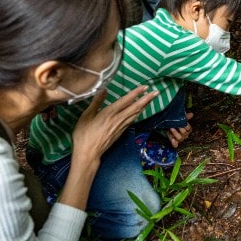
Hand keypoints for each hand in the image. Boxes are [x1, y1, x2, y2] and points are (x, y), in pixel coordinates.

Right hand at [59, 86, 157, 210]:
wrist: (88, 153)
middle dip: (146, 99)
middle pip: (135, 107)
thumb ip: (96, 102)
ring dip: (144, 106)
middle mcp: (118, 119)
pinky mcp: (121, 132)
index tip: (145, 87)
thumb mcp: (86, 116)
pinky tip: (140, 111)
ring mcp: (121, 126)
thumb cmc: (84, 134)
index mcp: (109, 113)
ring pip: (136, 114)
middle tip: (156, 92)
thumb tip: (104, 89)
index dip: (136, 93)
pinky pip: (132, 120)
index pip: (126, 100)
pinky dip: (138, 114)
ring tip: (151, 99)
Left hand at [166, 112, 193, 147]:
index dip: (186, 126)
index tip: (183, 123)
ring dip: (175, 133)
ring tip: (171, 128)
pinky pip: (176, 145)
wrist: (168, 126)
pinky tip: (173, 139)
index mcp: (187, 130)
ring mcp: (180, 139)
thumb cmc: (175, 122)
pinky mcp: (175, 142)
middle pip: (184, 133)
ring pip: (180, 138)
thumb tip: (191, 114)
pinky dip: (174, 143)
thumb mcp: (180, 119)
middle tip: (176, 125)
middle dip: (180, 129)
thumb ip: (186, 117)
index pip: (189, 129)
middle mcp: (185, 135)